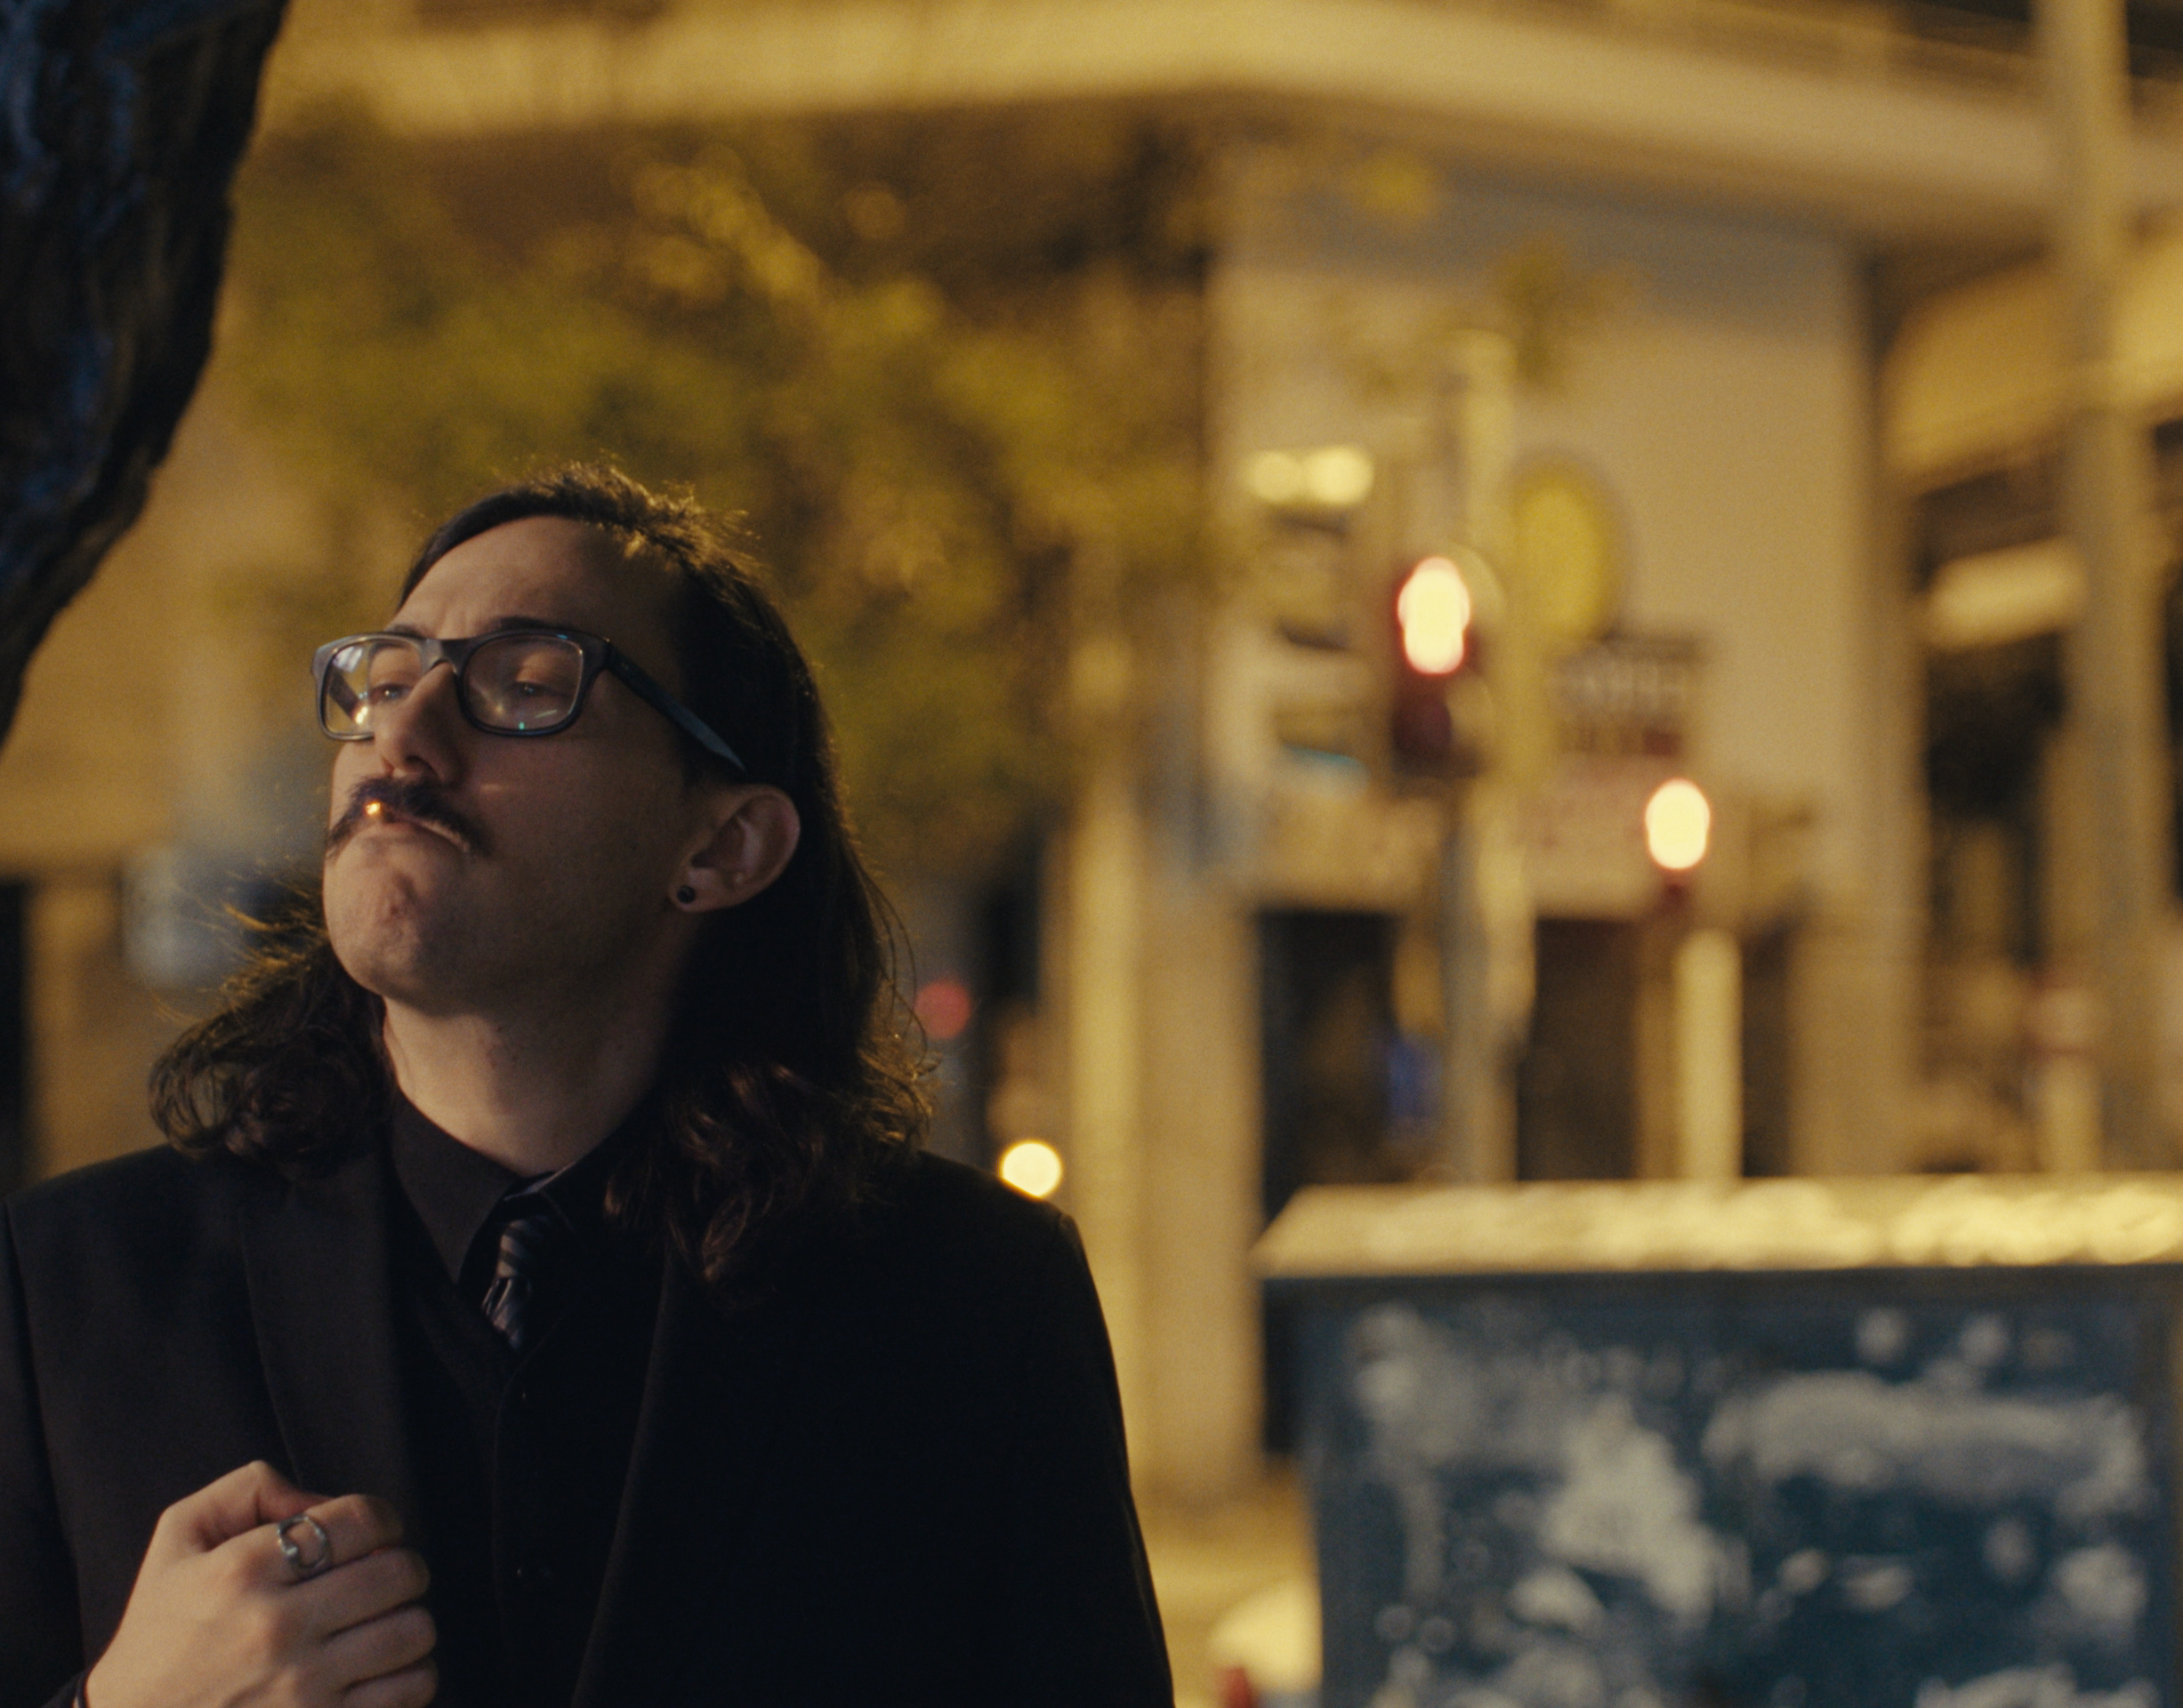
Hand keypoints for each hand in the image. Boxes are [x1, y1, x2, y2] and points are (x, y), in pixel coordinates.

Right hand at [84, 1460, 435, 1707]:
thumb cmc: (161, 1631)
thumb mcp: (178, 1539)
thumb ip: (248, 1489)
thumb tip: (321, 1500)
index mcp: (242, 1572)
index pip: (360, 1520)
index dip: (382, 1519)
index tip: (373, 1533)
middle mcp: (274, 1628)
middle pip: (398, 1574)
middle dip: (402, 1567)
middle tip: (381, 1578)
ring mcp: (300, 1688)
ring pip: (413, 1632)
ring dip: (408, 1622)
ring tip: (379, 1626)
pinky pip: (410, 1690)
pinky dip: (410, 1676)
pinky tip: (379, 1671)